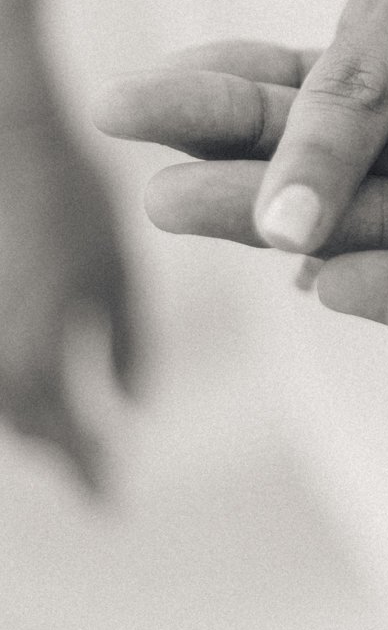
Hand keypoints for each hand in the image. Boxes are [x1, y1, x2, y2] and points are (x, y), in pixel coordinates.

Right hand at [0, 55, 137, 489]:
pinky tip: (26, 375)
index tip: (111, 497)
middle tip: (87, 463)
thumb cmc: (64, 194)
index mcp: (30, 363)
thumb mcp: (114, 269)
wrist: (0, 132)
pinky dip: (8, 379)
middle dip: (54, 444)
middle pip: (18, 427)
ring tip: (57, 421)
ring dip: (24, 414)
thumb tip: (133, 408)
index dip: (89, 471)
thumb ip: (127, 344)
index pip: (63, 441)